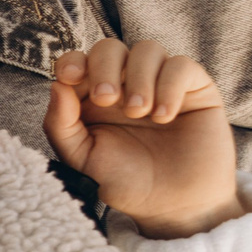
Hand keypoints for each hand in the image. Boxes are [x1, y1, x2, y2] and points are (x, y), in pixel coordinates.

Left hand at [46, 38, 238, 238]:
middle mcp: (125, 84)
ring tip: (139, 113)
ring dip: (138, 77)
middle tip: (107, 100)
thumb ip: (61, 125)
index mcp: (91, 98)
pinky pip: (181, 65)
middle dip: (104, 67)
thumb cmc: (125, 181)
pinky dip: (169, 86)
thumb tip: (56, 85)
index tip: (71, 77)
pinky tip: (164, 116)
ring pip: (147, 49)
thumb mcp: (82, 158)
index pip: (79, 61)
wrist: (172, 205)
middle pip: (110, 47)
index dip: (73, 61)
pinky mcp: (195, 88)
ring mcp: (160, 83)